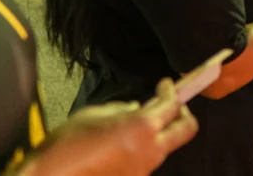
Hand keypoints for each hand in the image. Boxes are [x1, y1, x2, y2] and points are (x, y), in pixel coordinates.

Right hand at [20, 78, 197, 175]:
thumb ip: (120, 109)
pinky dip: (144, 148)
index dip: (171, 91)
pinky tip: (124, 145)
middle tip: (171, 105)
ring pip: (167, 146)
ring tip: (140, 125)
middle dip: (183, 114)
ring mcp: (145, 169)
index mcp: (141, 127)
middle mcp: (150, 150)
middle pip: (187, 129)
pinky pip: (148, 160)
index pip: (172, 105)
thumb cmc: (66, 145)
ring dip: (161, 133)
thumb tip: (136, 108)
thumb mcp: (93, 114)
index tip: (166, 85)